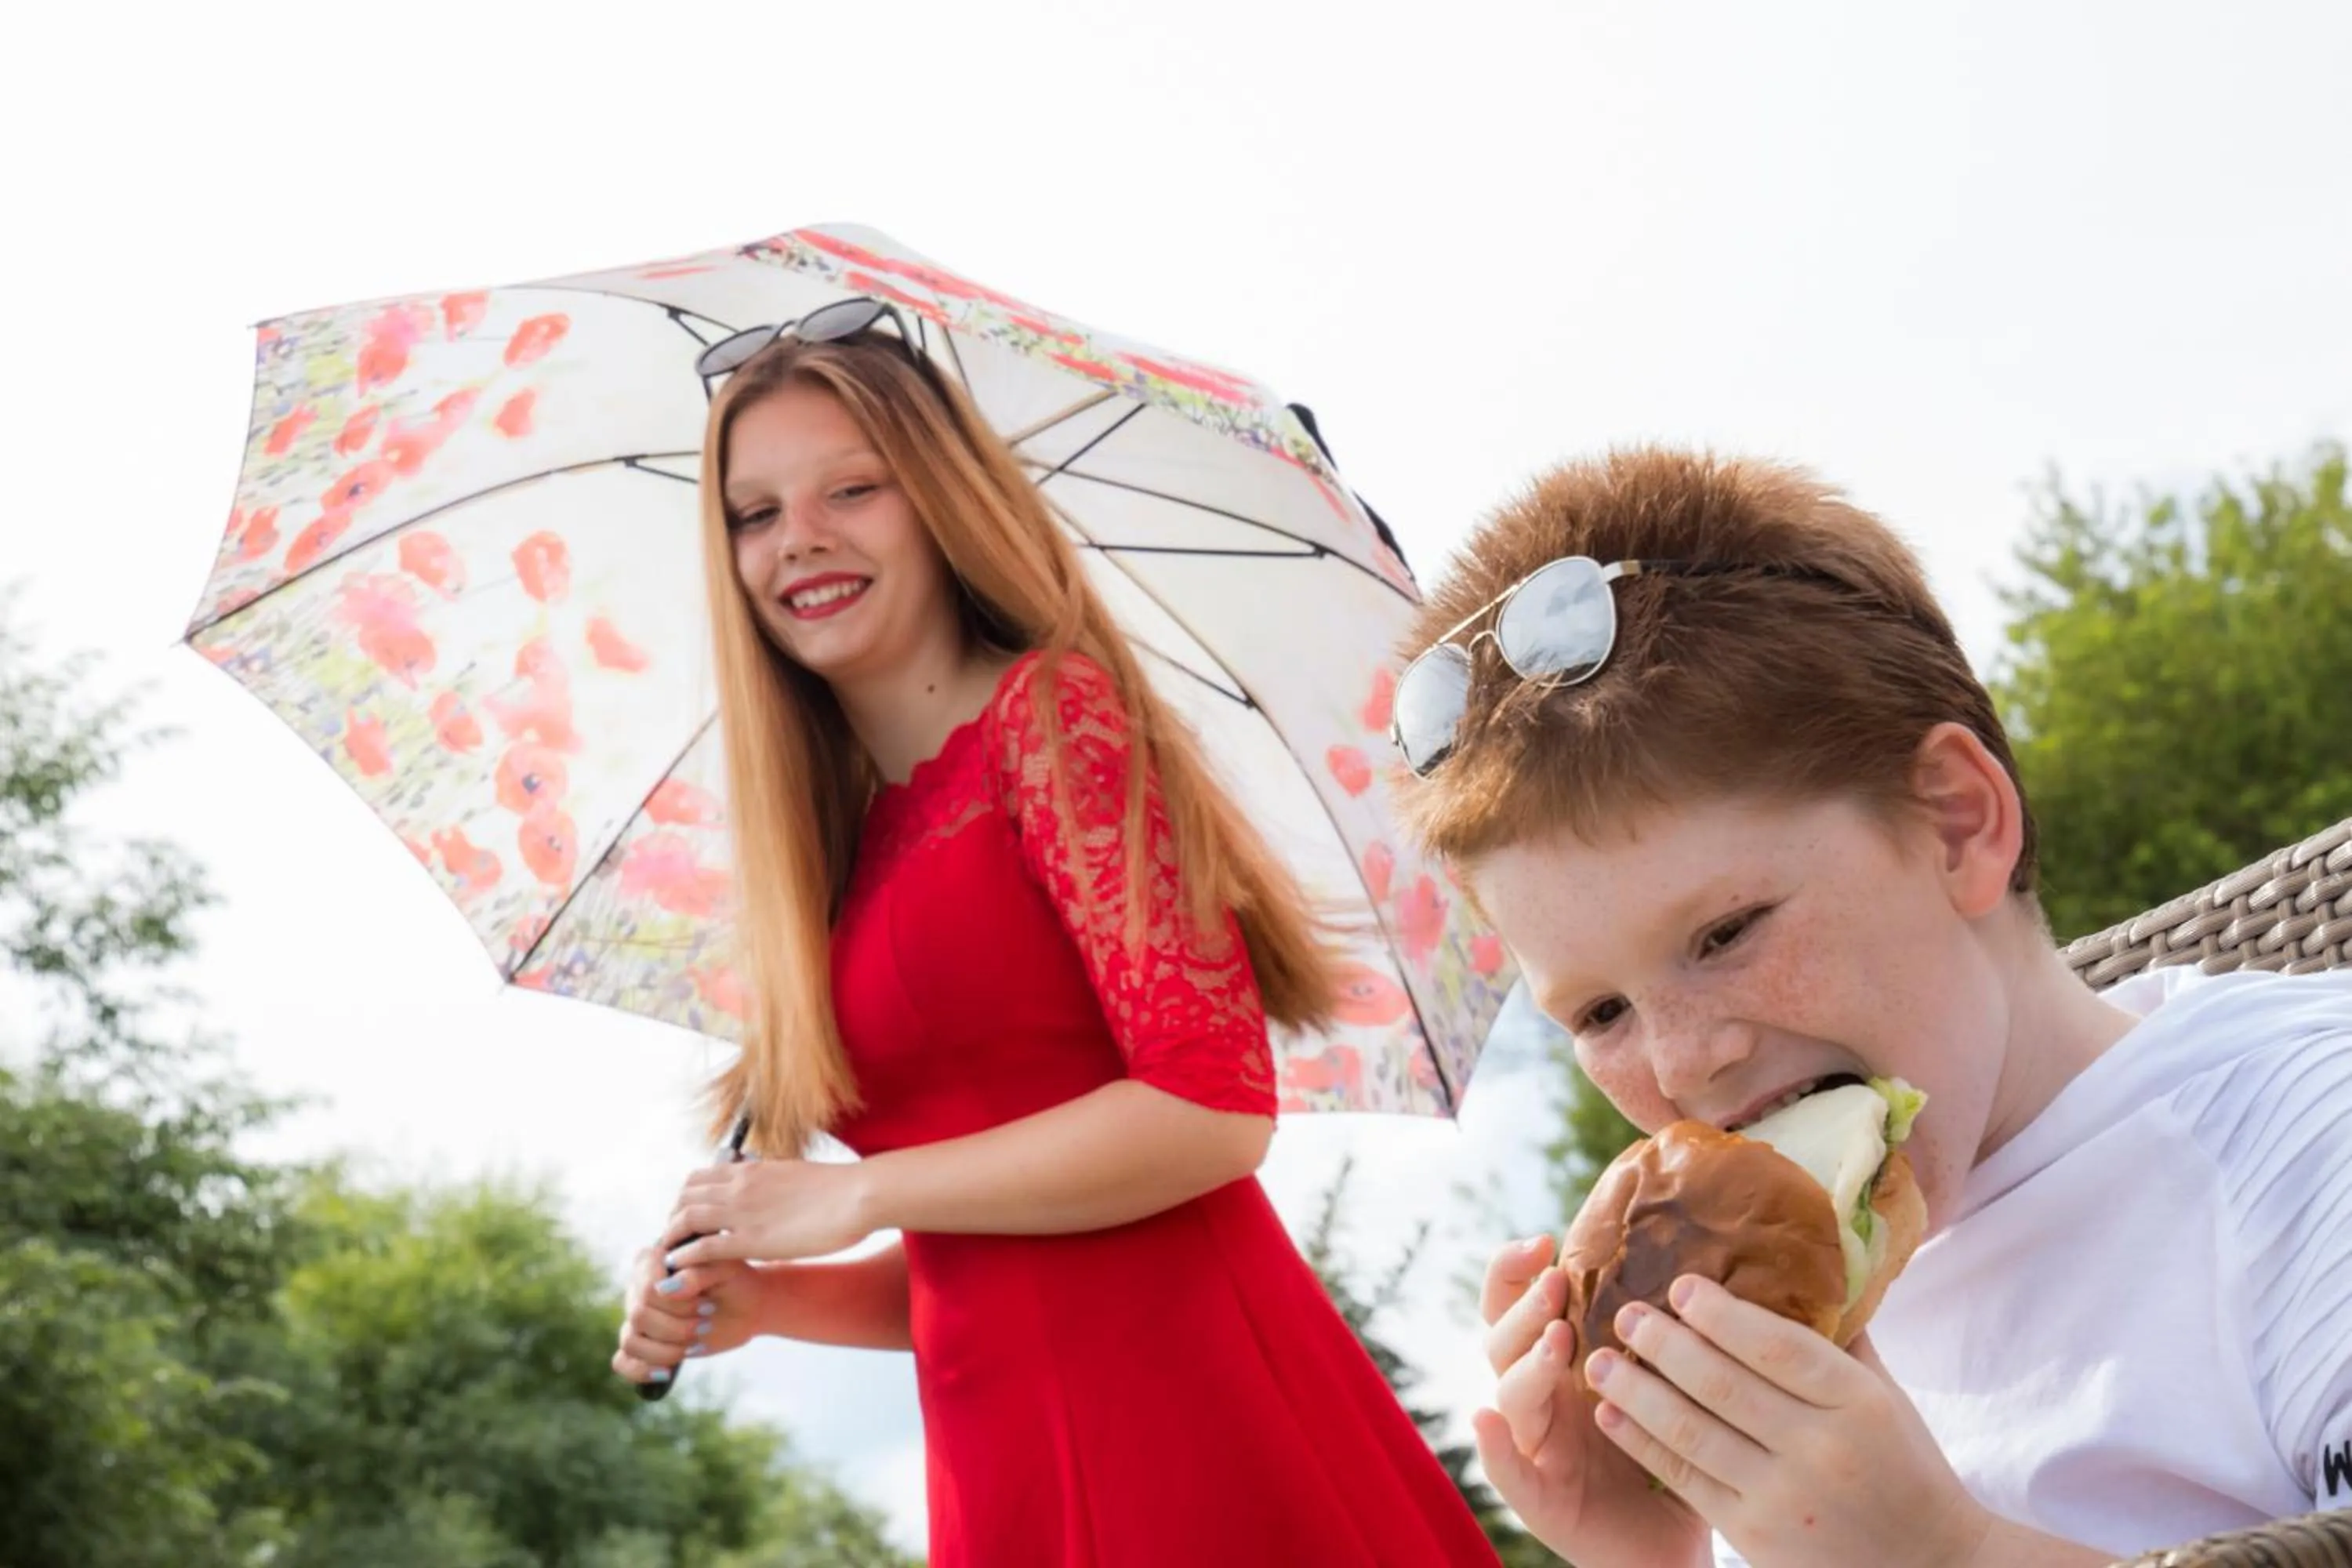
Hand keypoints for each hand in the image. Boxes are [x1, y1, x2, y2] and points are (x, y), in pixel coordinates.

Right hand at [611, 1245, 768, 1386]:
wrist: (746, 1306)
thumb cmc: (734, 1281)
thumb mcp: (724, 1269)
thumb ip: (695, 1273)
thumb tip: (665, 1289)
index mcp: (652, 1262)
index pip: (646, 1288)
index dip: (677, 1304)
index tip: (706, 1305)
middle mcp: (638, 1289)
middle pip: (639, 1316)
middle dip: (677, 1327)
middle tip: (705, 1323)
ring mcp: (638, 1318)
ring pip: (630, 1341)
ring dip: (666, 1349)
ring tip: (694, 1344)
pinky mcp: (643, 1343)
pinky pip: (622, 1361)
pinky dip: (640, 1370)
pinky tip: (666, 1372)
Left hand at [658, 1156, 876, 1269]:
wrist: (858, 1195)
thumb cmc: (838, 1189)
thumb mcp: (795, 1176)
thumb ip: (773, 1182)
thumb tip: (769, 1186)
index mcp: (751, 1170)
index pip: (698, 1178)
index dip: (686, 1199)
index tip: (689, 1219)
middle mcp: (740, 1186)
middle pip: (684, 1196)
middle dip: (674, 1218)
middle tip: (676, 1241)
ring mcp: (743, 1212)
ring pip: (685, 1218)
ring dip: (673, 1238)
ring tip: (672, 1258)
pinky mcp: (751, 1240)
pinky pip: (702, 1247)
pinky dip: (685, 1257)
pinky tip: (682, 1269)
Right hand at [1474, 1236, 1709, 1567]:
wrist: (1671, 1543)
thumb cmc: (1674, 1453)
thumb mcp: (1672, 1382)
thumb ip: (1671, 1330)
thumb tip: (1718, 1253)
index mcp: (1561, 1363)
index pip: (1517, 1303)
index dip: (1517, 1269)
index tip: (1545, 1239)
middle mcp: (1538, 1397)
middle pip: (1506, 1339)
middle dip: (1527, 1306)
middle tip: (1558, 1283)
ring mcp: (1534, 1446)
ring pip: (1510, 1396)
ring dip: (1528, 1363)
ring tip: (1556, 1340)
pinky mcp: (1538, 1497)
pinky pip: (1507, 1471)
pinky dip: (1495, 1447)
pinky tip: (1487, 1422)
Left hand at [1588, 1274, 1991, 1567]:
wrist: (1931, 1566)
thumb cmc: (1903, 1466)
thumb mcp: (1886, 1398)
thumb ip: (1840, 1340)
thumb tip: (1804, 1267)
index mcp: (1857, 1403)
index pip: (1777, 1346)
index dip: (1721, 1314)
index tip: (1680, 1285)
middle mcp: (1820, 1449)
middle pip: (1723, 1384)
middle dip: (1663, 1344)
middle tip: (1624, 1312)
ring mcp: (1784, 1497)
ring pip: (1692, 1432)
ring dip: (1636, 1392)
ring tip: (1598, 1360)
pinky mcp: (1756, 1536)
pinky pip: (1686, 1480)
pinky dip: (1642, 1444)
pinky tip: (1612, 1416)